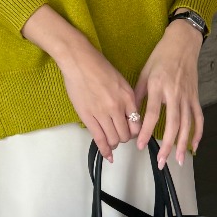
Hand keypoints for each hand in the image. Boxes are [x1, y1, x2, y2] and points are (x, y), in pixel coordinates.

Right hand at [56, 39, 141, 162]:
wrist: (79, 61)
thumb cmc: (98, 67)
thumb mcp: (120, 80)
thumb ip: (126, 98)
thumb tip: (128, 115)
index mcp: (128, 96)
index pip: (138, 123)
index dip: (135, 132)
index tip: (132, 132)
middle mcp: (118, 107)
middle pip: (126, 134)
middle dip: (124, 138)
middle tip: (120, 136)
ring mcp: (102, 113)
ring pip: (114, 139)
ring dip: (115, 143)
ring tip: (112, 141)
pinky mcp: (88, 117)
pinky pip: (99, 138)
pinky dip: (105, 150)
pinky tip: (108, 156)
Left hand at [134, 20, 203, 167]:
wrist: (182, 43)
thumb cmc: (161, 57)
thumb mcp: (145, 72)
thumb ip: (138, 94)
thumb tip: (130, 114)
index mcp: (159, 86)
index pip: (153, 113)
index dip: (147, 130)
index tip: (141, 145)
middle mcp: (174, 93)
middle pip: (173, 123)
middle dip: (167, 144)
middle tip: (161, 161)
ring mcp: (187, 95)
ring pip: (187, 124)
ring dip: (183, 143)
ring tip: (178, 160)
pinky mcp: (196, 96)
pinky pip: (198, 117)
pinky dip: (198, 132)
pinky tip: (194, 146)